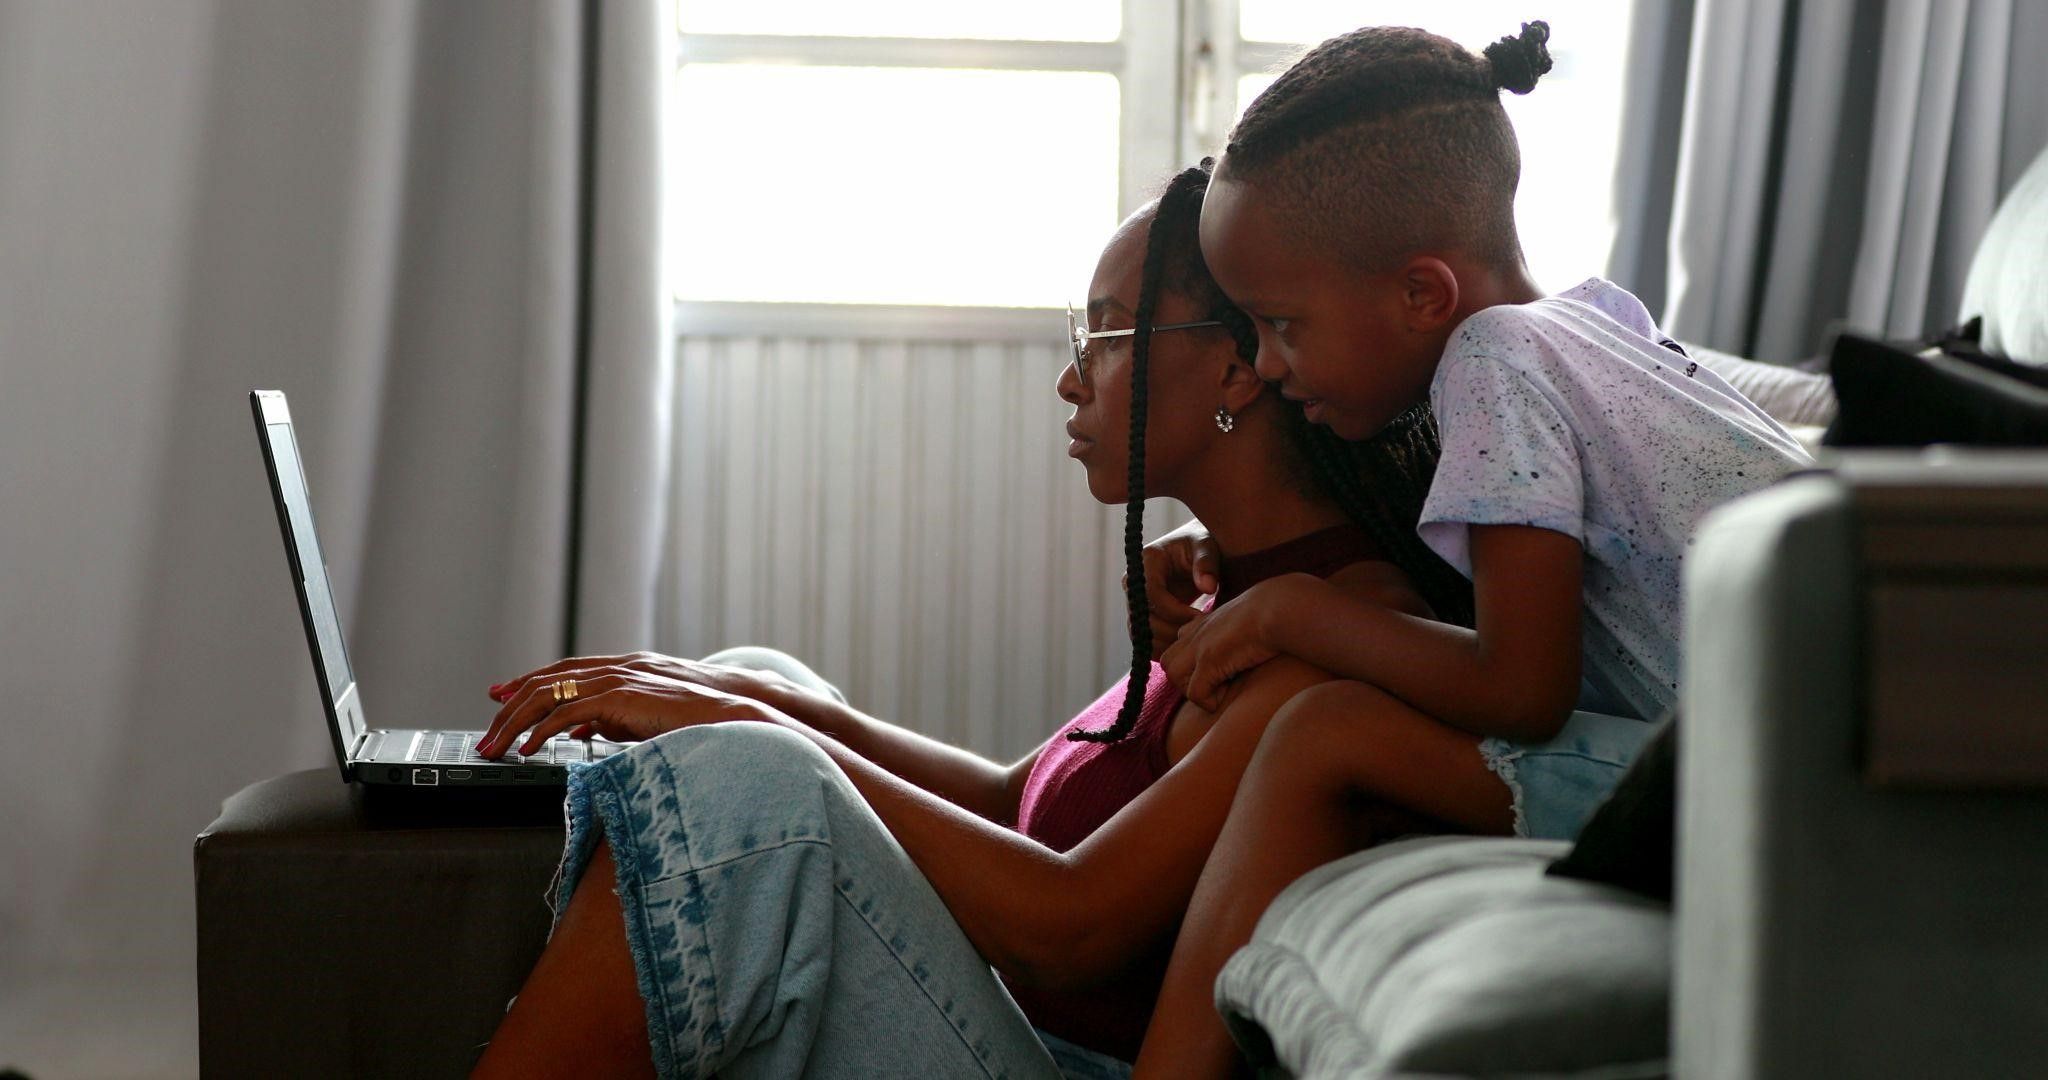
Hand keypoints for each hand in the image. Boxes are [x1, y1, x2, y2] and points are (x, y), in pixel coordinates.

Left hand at [476, 664, 778, 757]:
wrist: (729, 713)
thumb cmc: (694, 718)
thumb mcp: (642, 717)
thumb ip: (610, 718)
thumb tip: (581, 730)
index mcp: (618, 670)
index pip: (560, 673)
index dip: (526, 685)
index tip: (500, 699)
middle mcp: (613, 669)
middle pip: (545, 682)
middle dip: (510, 707)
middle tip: (489, 733)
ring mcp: (615, 680)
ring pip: (548, 694)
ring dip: (516, 722)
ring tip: (498, 747)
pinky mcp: (619, 698)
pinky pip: (567, 713)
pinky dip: (541, 731)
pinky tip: (529, 749)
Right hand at [1134, 521, 1220, 657]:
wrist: (1196, 552)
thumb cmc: (1201, 545)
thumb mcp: (1207, 546)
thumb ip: (1207, 564)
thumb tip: (1208, 587)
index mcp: (1146, 561)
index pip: (1151, 593)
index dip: (1174, 610)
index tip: (1199, 618)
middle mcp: (1134, 582)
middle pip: (1141, 617)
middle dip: (1170, 630)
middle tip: (1198, 637)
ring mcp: (1135, 602)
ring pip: (1140, 632)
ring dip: (1165, 644)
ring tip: (1192, 647)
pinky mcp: (1142, 616)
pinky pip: (1144, 640)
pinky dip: (1160, 650)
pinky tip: (1182, 653)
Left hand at [1159, 573, 1317, 709]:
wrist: (1282, 608)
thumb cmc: (1275, 616)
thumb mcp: (1247, 622)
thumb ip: (1234, 634)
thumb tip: (1241, 650)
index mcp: (1205, 623)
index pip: (1180, 645)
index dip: (1193, 665)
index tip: (1220, 670)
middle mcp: (1197, 632)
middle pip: (1168, 662)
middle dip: (1186, 679)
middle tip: (1215, 683)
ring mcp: (1200, 644)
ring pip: (1173, 676)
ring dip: (1194, 690)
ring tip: (1221, 687)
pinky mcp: (1209, 659)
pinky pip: (1195, 693)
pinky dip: (1210, 700)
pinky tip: (1231, 691)